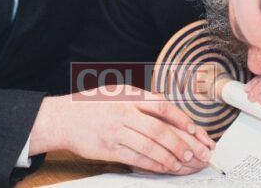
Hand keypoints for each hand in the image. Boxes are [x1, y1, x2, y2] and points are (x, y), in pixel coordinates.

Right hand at [30, 85, 214, 174]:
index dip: (183, 121)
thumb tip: (167, 110)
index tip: (197, 132)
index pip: (164, 107)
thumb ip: (141, 99)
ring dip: (172, 158)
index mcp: (129, 95)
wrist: (62, 118)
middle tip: (198, 154)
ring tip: (185, 163)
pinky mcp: (110, 149)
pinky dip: (155, 165)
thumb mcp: (117, 92)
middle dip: (184, 144)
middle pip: (161, 130)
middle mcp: (124, 112)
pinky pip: (138, 159)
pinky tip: (166, 168)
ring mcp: (117, 131)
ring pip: (151, 147)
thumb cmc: (91, 104)